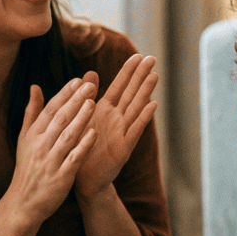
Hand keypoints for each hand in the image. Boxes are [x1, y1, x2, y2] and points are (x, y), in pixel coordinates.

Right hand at [9, 78, 97, 223]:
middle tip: (91, 85)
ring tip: (93, 103)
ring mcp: (50, 161)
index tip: (79, 80)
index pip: (50, 110)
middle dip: (75, 101)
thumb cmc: (29, 167)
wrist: (23, 203)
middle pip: (59, 119)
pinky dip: (83, 145)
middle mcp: (40, 146)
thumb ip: (32, 112)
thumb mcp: (26, 139)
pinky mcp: (60, 177)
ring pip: (66, 136)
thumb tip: (35, 86)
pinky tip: (94, 133)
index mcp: (33, 135)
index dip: (65, 94)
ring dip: (80, 119)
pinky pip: (73, 158)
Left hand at [75, 54, 159, 199]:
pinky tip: (153, 105)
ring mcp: (122, 132)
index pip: (118, 86)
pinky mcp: (123, 148)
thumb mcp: (82, 119)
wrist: (82, 180)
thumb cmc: (81, 148)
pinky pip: (134, 130)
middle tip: (152, 58)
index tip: (138, 55)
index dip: (128, 71)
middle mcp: (116, 119)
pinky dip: (143, 118)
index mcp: (104, 111)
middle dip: (141, 76)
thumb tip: (88, 73)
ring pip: (136, 108)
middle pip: (131, 93)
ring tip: (155, 75)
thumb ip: (87, 96)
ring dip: (145, 92)